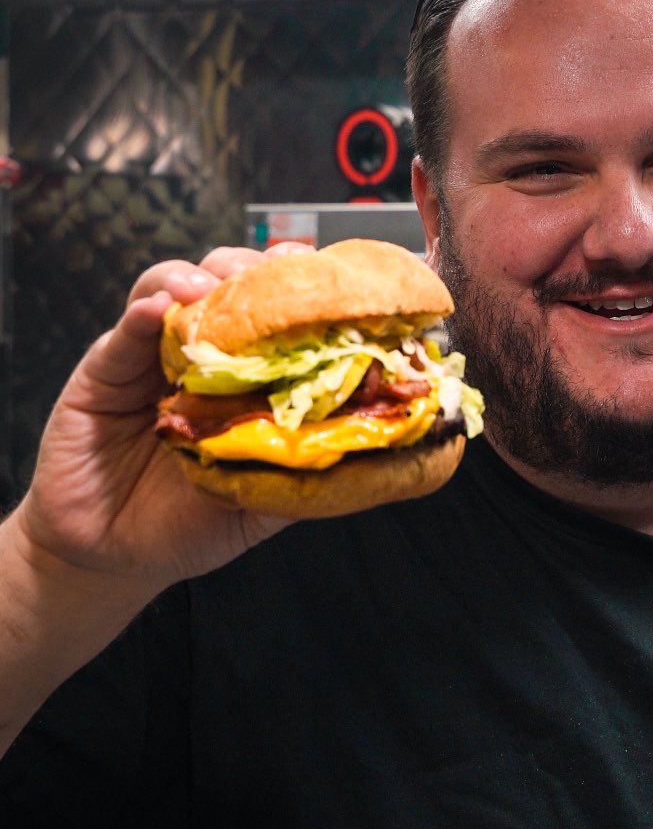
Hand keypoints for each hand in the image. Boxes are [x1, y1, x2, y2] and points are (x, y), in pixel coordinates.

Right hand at [15, 245, 307, 589]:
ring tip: (210, 288)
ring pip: (177, 287)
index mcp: (247, 381)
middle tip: (273, 274)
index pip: (278, 319)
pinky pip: (125, 330)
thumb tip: (369, 448)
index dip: (301, 292)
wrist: (113, 557)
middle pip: (231, 285)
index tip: (326, 277)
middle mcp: (205, 358)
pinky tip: (159, 309)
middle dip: (254, 270)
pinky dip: (144, 311)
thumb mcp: (258, 506)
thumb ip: (300, 469)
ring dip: (199, 278)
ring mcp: (154, 356)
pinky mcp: (106, 367)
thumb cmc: (188, 526)